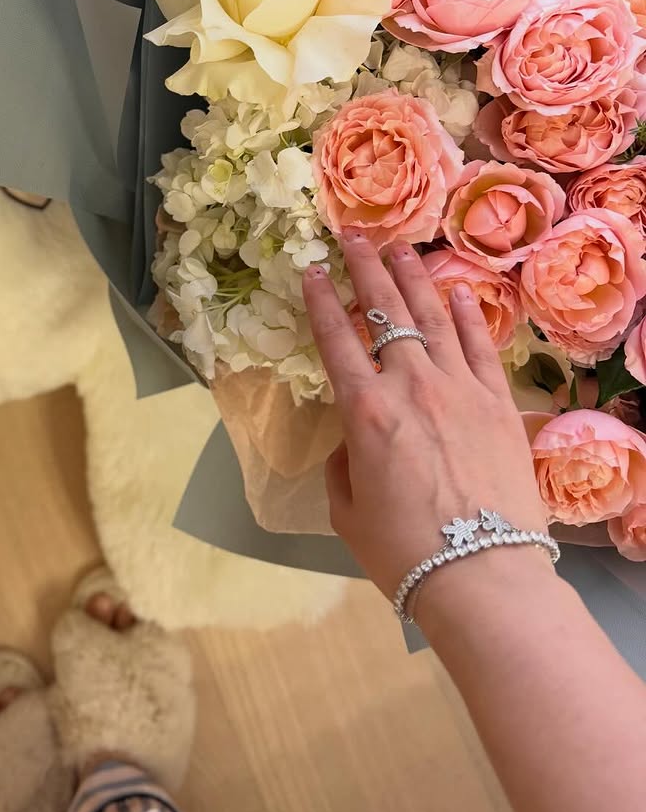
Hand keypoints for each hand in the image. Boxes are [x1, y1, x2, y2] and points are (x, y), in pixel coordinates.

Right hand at [301, 235, 552, 613]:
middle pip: (386, 312)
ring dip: (414, 278)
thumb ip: (343, 466)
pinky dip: (469, 316)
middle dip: (366, 268)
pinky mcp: (498, 405)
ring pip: (434, 317)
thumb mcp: (348, 511)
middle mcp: (411, 386)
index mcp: (365, 411)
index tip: (312, 269)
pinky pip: (482, 348)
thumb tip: (351, 443)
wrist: (483, 575)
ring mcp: (460, 390)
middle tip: (354, 236)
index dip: (321, 300)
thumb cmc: (404, 553)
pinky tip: (458, 292)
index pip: (336, 339)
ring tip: (401, 248)